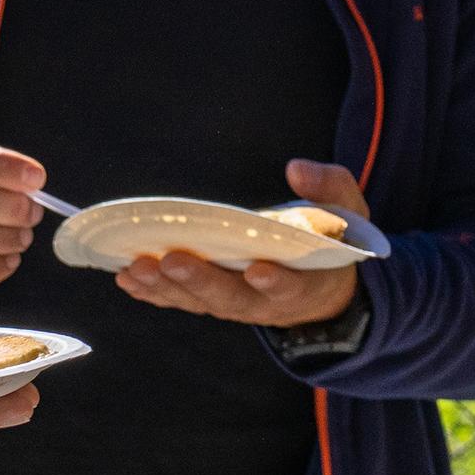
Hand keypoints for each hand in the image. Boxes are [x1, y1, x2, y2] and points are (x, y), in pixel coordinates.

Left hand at [114, 158, 366, 327]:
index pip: (292, 287)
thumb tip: (298, 168)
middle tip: (172, 260)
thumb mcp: (347, 213)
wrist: (324, 288)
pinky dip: (155, 292)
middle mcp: (268, 303)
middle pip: (232, 299)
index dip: (277, 282)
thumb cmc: (333, 242)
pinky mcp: (214, 302)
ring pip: (200, 303)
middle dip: (201, 281)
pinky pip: (181, 301)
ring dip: (166, 287)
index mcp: (307, 284)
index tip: (260, 270)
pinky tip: (127, 277)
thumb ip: (331, 189)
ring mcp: (237, 305)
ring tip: (135, 268)